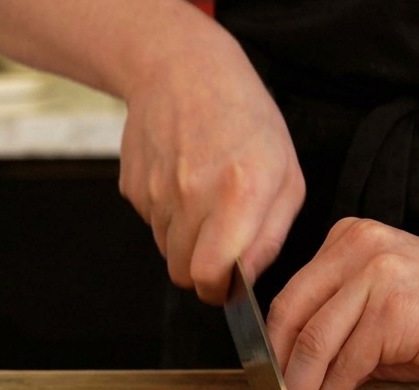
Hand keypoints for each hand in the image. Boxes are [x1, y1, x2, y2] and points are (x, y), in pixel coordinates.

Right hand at [117, 30, 304, 303]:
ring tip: (205, 200)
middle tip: (220, 247)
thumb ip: (271, 237)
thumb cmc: (246, 121)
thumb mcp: (286, 176)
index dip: (219, 291)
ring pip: (166, 250)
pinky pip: (151, 223)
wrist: (182, 70)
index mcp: (238, 194)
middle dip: (201, 271)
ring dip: (185, 241)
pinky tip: (183, 181)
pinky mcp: (132, 187)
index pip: (210, 275)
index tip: (228, 286)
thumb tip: (247, 280)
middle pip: (182, 273)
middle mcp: (191, 195)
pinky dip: (167, 215)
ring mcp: (155, 192)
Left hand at [266, 218, 418, 389]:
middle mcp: (357, 250)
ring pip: (314, 344)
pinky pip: (345, 365)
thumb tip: (298, 375)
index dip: (273, 347)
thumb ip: (340, 329)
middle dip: (277, 373)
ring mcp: (375, 278)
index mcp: (348, 241)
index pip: (292, 297)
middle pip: (292, 317)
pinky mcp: (393, 312)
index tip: (268, 382)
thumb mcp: (385, 308)